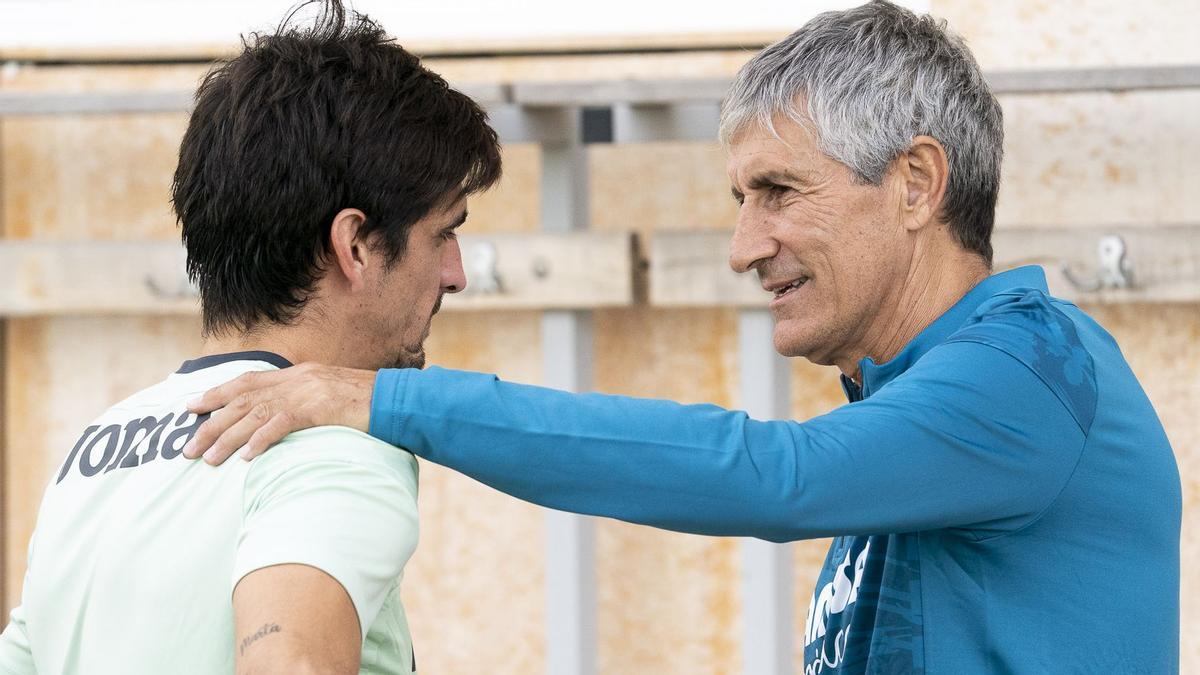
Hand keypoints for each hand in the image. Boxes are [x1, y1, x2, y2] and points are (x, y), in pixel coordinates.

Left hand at [182, 363, 376, 464]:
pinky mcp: (319, 407)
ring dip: (228, 438)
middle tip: (189, 447)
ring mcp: (307, 391)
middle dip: (212, 424)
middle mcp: (296, 379)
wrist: (396, 399)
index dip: (216, 394)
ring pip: (255, 413)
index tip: (190, 408)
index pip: (247, 382)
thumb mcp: (330, 396)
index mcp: (297, 374)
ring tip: (208, 458)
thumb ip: (304, 402)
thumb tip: (281, 421)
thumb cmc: (367, 403)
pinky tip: (246, 456)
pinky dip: (261, 439)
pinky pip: (282, 423)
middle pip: (243, 400)